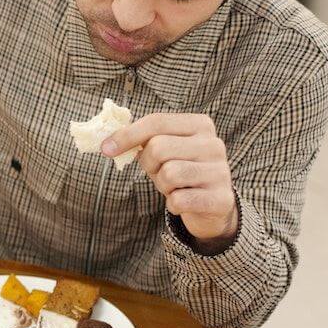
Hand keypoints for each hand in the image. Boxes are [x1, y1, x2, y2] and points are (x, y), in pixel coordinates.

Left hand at [103, 113, 237, 249]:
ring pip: (169, 174)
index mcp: (200, 125)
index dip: (127, 135)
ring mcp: (221, 171)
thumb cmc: (180, 170)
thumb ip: (141, 140)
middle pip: (159, 148)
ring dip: (162, 185)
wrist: (212, 205)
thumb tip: (107, 142)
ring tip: (174, 187)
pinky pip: (179, 200)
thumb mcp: (163, 150)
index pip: (156, 122)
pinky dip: (173, 204)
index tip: (106, 148)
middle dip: (149, 165)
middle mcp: (214, 144)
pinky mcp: (221, 198)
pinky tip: (184, 201)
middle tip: (159, 173)